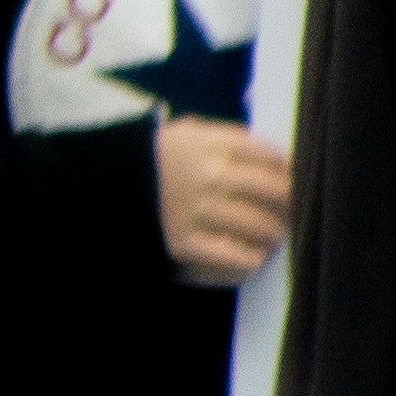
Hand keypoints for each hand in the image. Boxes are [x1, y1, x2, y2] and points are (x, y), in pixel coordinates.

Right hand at [154, 116, 292, 281]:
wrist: (102, 190)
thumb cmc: (155, 163)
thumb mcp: (184, 135)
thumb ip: (226, 140)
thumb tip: (280, 160)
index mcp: (207, 143)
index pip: (268, 156)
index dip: (288, 171)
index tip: (292, 181)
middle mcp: (206, 175)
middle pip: (273, 190)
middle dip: (290, 204)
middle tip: (292, 213)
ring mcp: (195, 211)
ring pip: (260, 226)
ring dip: (274, 234)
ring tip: (273, 237)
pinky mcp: (183, 244)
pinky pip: (234, 257)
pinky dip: (249, 260)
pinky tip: (252, 258)